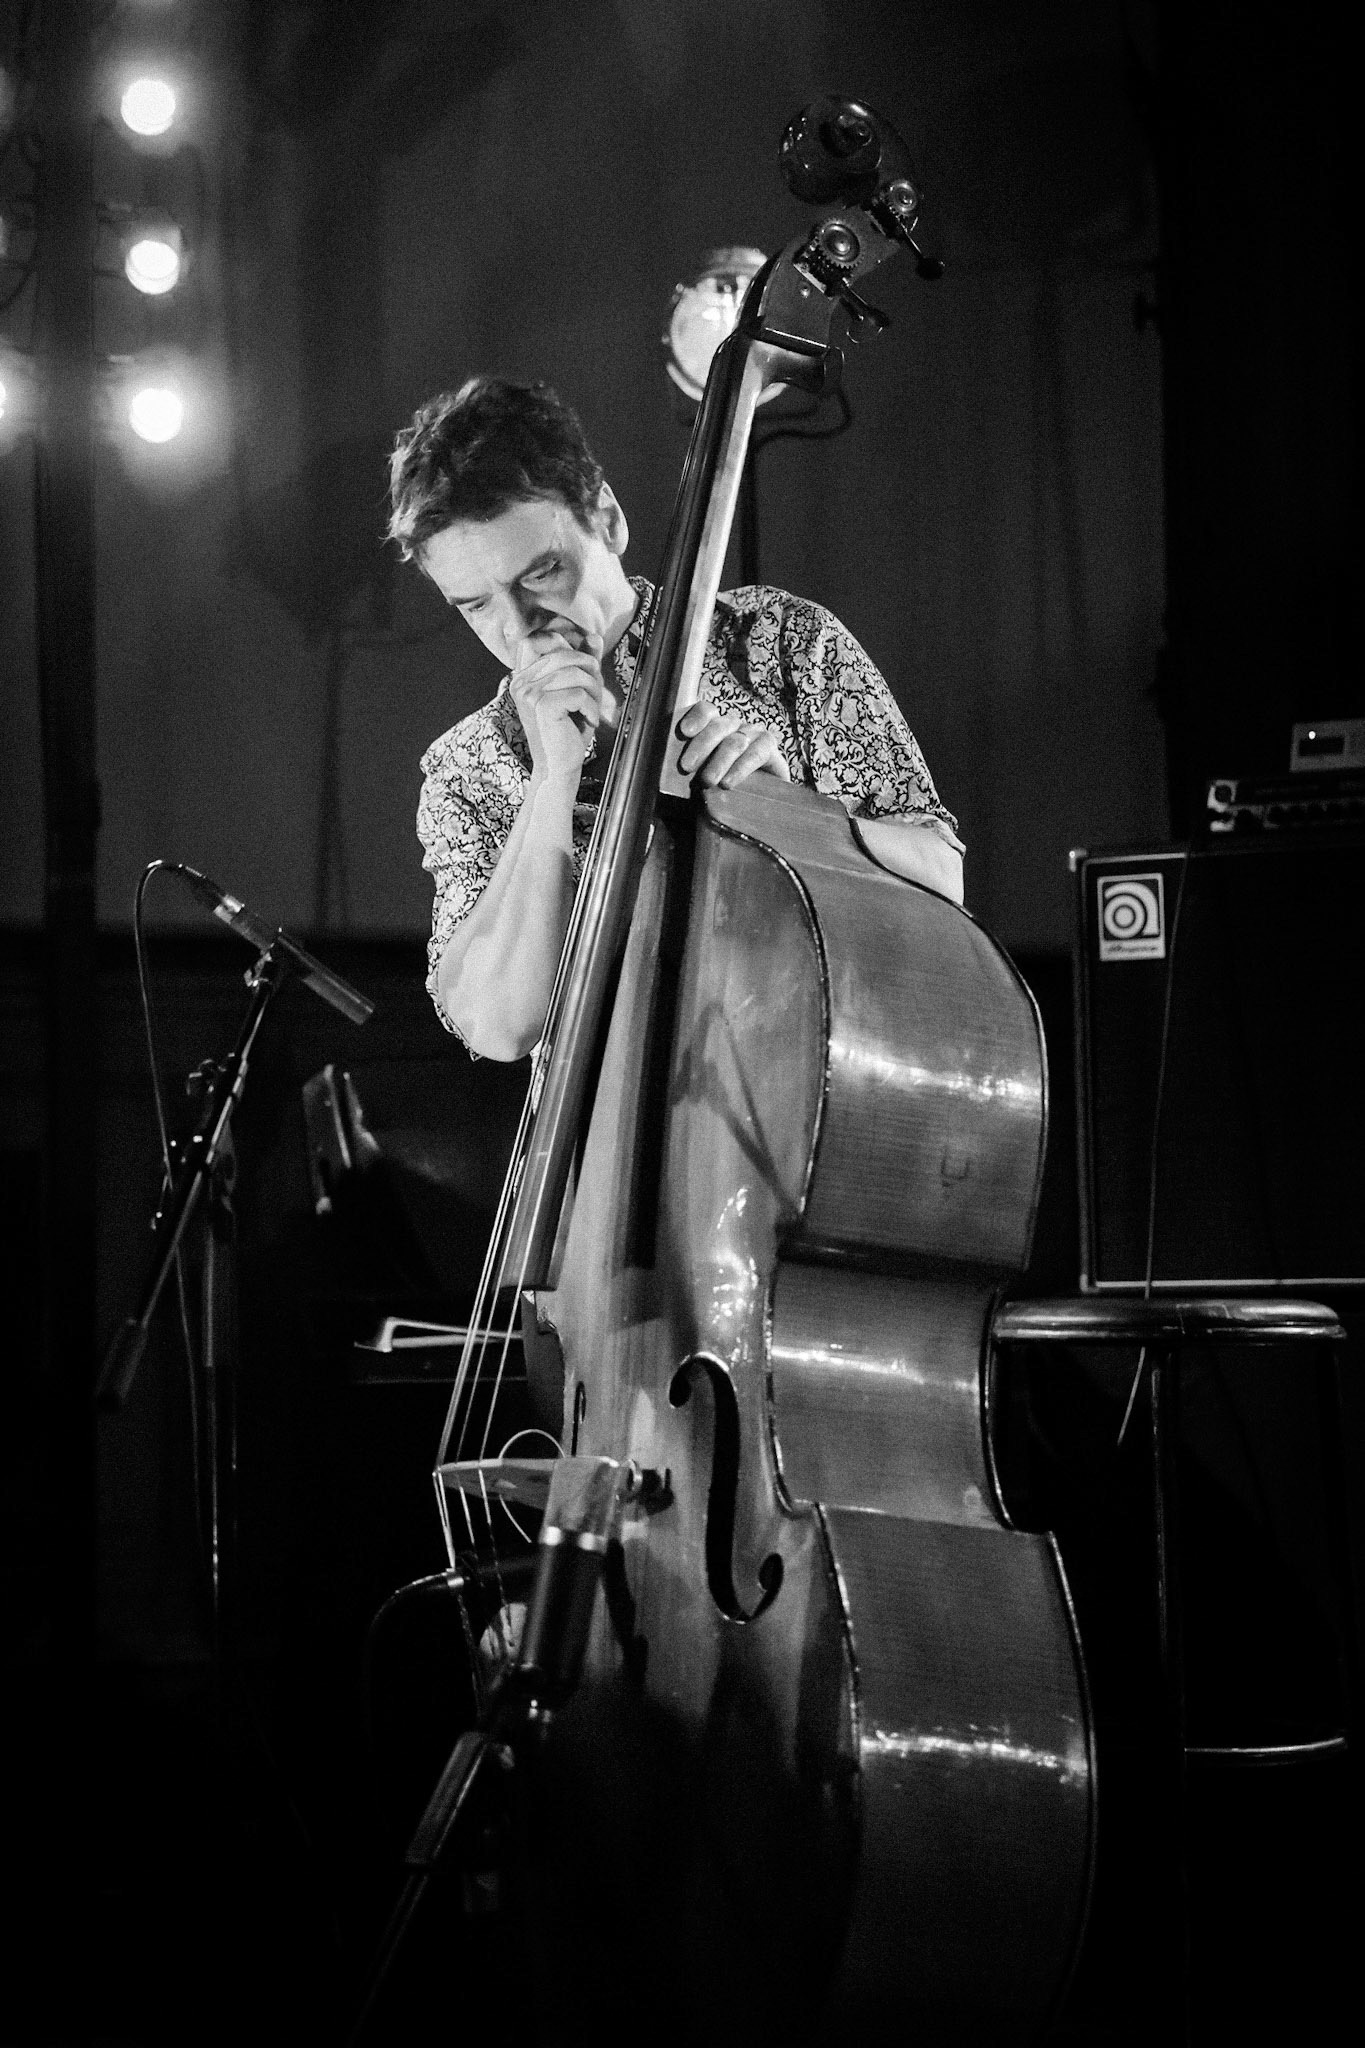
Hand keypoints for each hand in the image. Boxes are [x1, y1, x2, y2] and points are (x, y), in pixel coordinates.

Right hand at [510, 629, 606, 785]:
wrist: (559, 766)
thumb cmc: (567, 731)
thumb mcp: (577, 691)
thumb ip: (583, 664)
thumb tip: (595, 636)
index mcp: (523, 676)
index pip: (546, 641)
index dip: (570, 649)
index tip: (584, 672)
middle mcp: (521, 682)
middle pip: (567, 655)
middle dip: (590, 673)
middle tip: (592, 697)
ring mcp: (529, 693)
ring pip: (576, 673)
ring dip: (593, 693)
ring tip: (589, 711)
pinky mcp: (542, 705)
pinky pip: (579, 693)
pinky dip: (591, 708)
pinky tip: (588, 722)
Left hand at [675, 701, 791, 787]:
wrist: (755, 814)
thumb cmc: (721, 797)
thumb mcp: (701, 783)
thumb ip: (690, 772)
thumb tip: (669, 772)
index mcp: (715, 729)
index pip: (707, 711)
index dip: (696, 717)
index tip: (684, 732)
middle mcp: (735, 728)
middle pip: (719, 726)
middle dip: (701, 745)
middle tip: (686, 767)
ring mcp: (754, 735)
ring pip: (736, 741)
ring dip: (719, 761)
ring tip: (708, 781)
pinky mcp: (770, 749)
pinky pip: (757, 752)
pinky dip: (741, 768)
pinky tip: (729, 782)